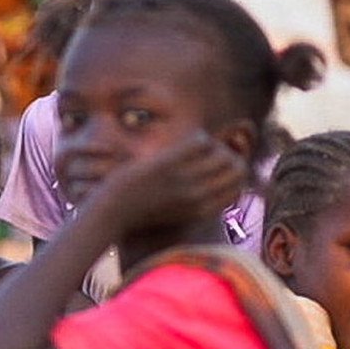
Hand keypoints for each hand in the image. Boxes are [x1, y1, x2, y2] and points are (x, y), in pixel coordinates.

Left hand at [95, 133, 246, 239]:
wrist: (112, 212)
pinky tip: (189, 139)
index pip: (237, 187)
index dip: (234, 171)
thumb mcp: (173, 211)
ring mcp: (185, 179)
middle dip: (228, 155)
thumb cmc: (139, 211)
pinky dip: (199, 136)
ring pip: (221, 152)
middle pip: (236, 167)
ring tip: (197, 144)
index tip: (220, 164)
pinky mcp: (169, 164)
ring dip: (213, 144)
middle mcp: (199, 196)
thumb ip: (193, 200)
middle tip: (210, 150)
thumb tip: (208, 186)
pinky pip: (201, 141)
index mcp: (202, 211)